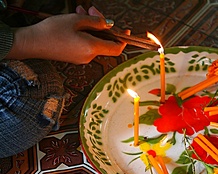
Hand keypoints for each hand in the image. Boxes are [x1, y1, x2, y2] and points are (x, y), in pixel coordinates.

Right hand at [6, 6, 127, 63]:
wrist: (31, 43)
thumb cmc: (52, 32)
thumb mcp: (76, 21)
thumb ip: (96, 22)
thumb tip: (108, 24)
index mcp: (92, 48)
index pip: (116, 49)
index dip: (123, 40)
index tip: (125, 31)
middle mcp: (89, 57)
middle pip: (104, 41)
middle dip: (101, 24)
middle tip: (93, 10)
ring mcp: (81, 58)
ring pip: (94, 40)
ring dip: (90, 25)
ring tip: (81, 12)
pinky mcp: (74, 57)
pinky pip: (85, 44)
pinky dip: (84, 32)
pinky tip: (76, 20)